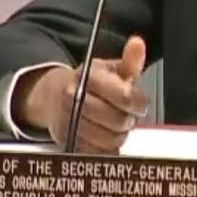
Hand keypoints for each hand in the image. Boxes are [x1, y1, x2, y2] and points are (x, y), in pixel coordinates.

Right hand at [14, 35, 149, 152]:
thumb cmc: (91, 83)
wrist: (55, 97)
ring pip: (109, 139)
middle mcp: (74, 98)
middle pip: (117, 120)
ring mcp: (68, 120)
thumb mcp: (111, 69)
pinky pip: (96, 152)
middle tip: (127, 115)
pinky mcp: (66, 141)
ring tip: (115, 124)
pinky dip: (106, 148)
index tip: (140, 104)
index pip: (125, 96)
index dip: (139, 103)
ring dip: (119, 135)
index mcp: (89, 77)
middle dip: (128, 119)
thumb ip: (129, 60)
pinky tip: (105, 136)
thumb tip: (137, 43)